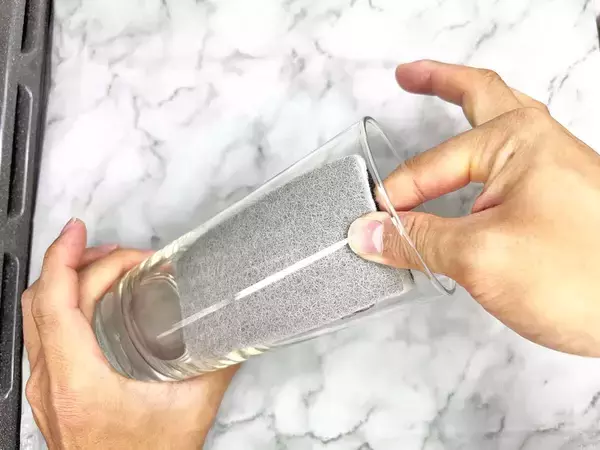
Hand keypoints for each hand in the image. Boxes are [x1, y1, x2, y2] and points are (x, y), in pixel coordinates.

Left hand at [23, 219, 235, 448]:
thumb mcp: (190, 411)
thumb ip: (218, 364)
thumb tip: (236, 329)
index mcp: (77, 382)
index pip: (55, 302)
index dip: (64, 257)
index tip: (80, 232)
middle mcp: (50, 384)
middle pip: (43, 301)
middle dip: (79, 262)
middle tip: (121, 253)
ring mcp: (45, 390)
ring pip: (38, 317)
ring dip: (69, 283)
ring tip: (107, 269)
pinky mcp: (52, 394)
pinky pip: (44, 335)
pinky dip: (66, 306)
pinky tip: (97, 305)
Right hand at [348, 60, 599, 356]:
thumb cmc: (584, 278)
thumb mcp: (482, 256)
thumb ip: (418, 240)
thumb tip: (370, 233)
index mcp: (521, 140)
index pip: (434, 164)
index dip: (399, 194)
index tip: (376, 224)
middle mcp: (542, 144)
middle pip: (481, 97)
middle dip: (442, 82)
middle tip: (409, 75)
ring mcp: (555, 170)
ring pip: (499, 128)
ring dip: (468, 110)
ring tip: (442, 97)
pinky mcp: (560, 199)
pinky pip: (511, 163)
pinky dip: (483, 153)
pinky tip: (473, 166)